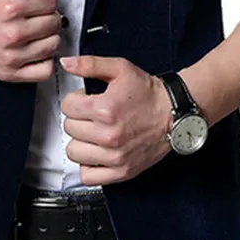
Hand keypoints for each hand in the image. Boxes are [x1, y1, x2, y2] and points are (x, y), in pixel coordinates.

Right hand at [0, 0, 62, 82]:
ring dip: (49, 35)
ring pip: (53, 45)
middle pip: (54, 22)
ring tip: (36, 28)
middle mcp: (12, 33)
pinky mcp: (9, 72)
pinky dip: (46, 59)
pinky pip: (44, 70)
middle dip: (48, 13)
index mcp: (11, 6)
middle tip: (36, 12)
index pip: (51, 1)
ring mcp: (11, 55)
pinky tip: (36, 47)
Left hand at [58, 55, 173, 185]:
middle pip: (69, 128)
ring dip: (80, 142)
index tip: (85, 100)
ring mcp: (115, 156)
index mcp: (105, 109)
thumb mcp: (120, 69)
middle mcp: (108, 135)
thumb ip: (89, 64)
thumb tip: (66, 63)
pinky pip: (88, 175)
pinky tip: (96, 152)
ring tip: (93, 133)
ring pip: (74, 152)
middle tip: (92, 115)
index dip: (75, 100)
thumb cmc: (148, 92)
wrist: (173, 113)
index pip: (67, 107)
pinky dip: (88, 165)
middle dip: (78, 119)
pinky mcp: (121, 171)